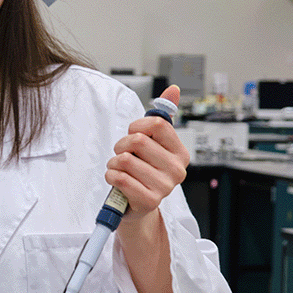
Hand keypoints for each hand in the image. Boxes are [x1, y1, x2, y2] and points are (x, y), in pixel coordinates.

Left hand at [105, 85, 188, 218]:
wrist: (137, 204)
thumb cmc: (144, 169)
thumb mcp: (154, 143)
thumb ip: (162, 116)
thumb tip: (173, 89)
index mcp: (181, 153)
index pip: (157, 124)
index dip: (136, 126)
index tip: (133, 134)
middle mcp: (177, 170)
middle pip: (138, 140)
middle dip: (121, 145)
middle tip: (121, 154)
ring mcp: (165, 187)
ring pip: (125, 160)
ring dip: (113, 162)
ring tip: (119, 168)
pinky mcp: (149, 201)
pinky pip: (121, 178)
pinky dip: (111, 176)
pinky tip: (116, 179)